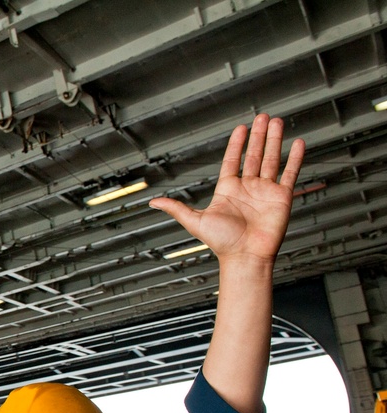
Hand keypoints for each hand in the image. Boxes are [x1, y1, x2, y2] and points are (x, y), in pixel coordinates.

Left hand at [149, 114, 304, 263]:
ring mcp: (265, 191)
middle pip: (254, 155)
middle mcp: (247, 188)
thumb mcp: (195, 221)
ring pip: (271, 159)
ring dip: (274, 141)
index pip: (233, 160)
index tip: (241, 128)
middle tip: (262, 117)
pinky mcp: (282, 197)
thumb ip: (176, 208)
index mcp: (228, 190)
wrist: (245, 257)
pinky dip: (295, 158)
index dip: (236, 144)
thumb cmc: (221, 243)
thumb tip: (153, 202)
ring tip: (276, 122)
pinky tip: (298, 143)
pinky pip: (290, 173)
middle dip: (257, 136)